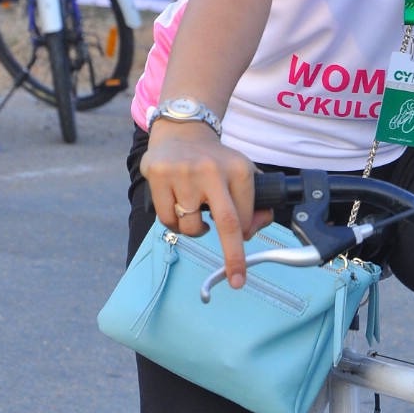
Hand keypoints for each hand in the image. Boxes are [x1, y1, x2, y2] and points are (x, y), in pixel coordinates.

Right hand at [141, 121, 272, 288]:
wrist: (183, 132)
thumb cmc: (217, 162)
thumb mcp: (242, 174)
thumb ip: (255, 204)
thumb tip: (251, 232)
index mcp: (238, 169)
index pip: (246, 215)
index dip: (244, 235)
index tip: (243, 245)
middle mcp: (212, 170)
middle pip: (227, 222)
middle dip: (234, 257)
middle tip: (237, 280)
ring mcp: (183, 173)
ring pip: (191, 225)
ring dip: (196, 232)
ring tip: (197, 216)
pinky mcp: (159, 175)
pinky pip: (167, 219)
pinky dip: (175, 223)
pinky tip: (180, 209)